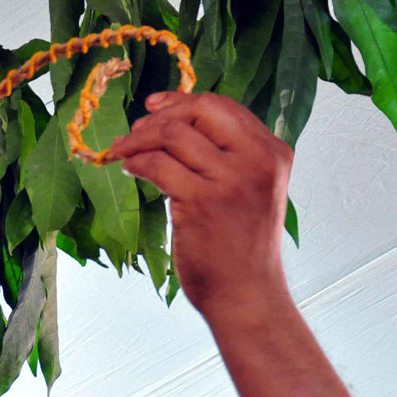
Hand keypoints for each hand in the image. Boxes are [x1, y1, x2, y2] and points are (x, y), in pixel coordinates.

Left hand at [108, 92, 292, 316]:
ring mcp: (230, 181)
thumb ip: (231, 157)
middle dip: (160, 116)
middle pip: (200, 110)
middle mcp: (256, 161)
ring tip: (124, 152)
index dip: (183, 102)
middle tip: (135, 132)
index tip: (155, 107)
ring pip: (173, 135)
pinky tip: (129, 169)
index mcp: (273, 153)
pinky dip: (136, 162)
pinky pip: (158, 165)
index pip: (224, 107)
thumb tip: (180, 123)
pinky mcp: (201, 202)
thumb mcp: (252, 191)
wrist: (246, 294)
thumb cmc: (243, 248)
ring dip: (139, 139)